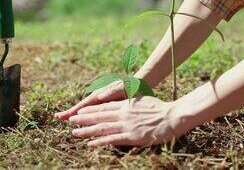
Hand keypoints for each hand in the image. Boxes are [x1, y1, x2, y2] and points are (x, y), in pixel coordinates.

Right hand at [54, 81, 124, 120]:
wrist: (139, 84)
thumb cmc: (131, 85)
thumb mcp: (123, 87)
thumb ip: (113, 91)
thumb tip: (100, 96)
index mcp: (101, 94)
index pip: (85, 104)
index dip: (74, 110)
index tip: (64, 115)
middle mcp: (99, 97)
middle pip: (83, 107)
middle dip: (71, 112)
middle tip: (58, 117)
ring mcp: (102, 100)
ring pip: (88, 109)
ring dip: (77, 114)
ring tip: (66, 119)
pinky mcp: (107, 104)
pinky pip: (95, 111)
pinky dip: (88, 115)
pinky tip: (85, 121)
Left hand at [68, 96, 184, 146]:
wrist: (172, 116)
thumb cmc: (160, 108)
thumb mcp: (143, 99)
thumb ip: (131, 100)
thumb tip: (124, 100)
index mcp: (126, 105)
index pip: (104, 107)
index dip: (91, 110)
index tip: (80, 111)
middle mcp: (123, 114)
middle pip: (99, 116)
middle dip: (83, 119)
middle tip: (70, 121)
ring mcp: (127, 125)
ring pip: (102, 128)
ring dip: (86, 131)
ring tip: (74, 133)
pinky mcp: (131, 137)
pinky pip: (112, 139)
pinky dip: (99, 142)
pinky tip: (90, 144)